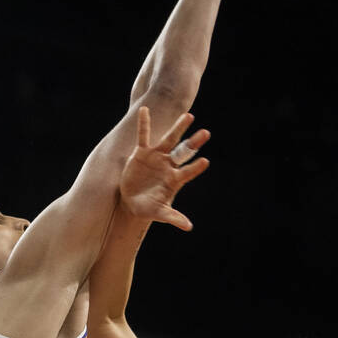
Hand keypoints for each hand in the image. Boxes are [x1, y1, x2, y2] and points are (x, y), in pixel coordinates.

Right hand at [119, 107, 209, 229]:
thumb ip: (173, 218)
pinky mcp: (142, 153)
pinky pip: (143, 136)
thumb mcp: (160, 213)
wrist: (131, 202)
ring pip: (169, 140)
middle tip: (206, 133)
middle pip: (184, 152)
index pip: (188, 172)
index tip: (205, 161)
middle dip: (194, 143)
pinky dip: (143, 124)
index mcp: (174, 179)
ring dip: (179, 128)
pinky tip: (145, 110)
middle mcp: (168, 165)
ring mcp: (156, 157)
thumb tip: (188, 227)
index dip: (195, 168)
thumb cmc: (148, 208)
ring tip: (190, 116)